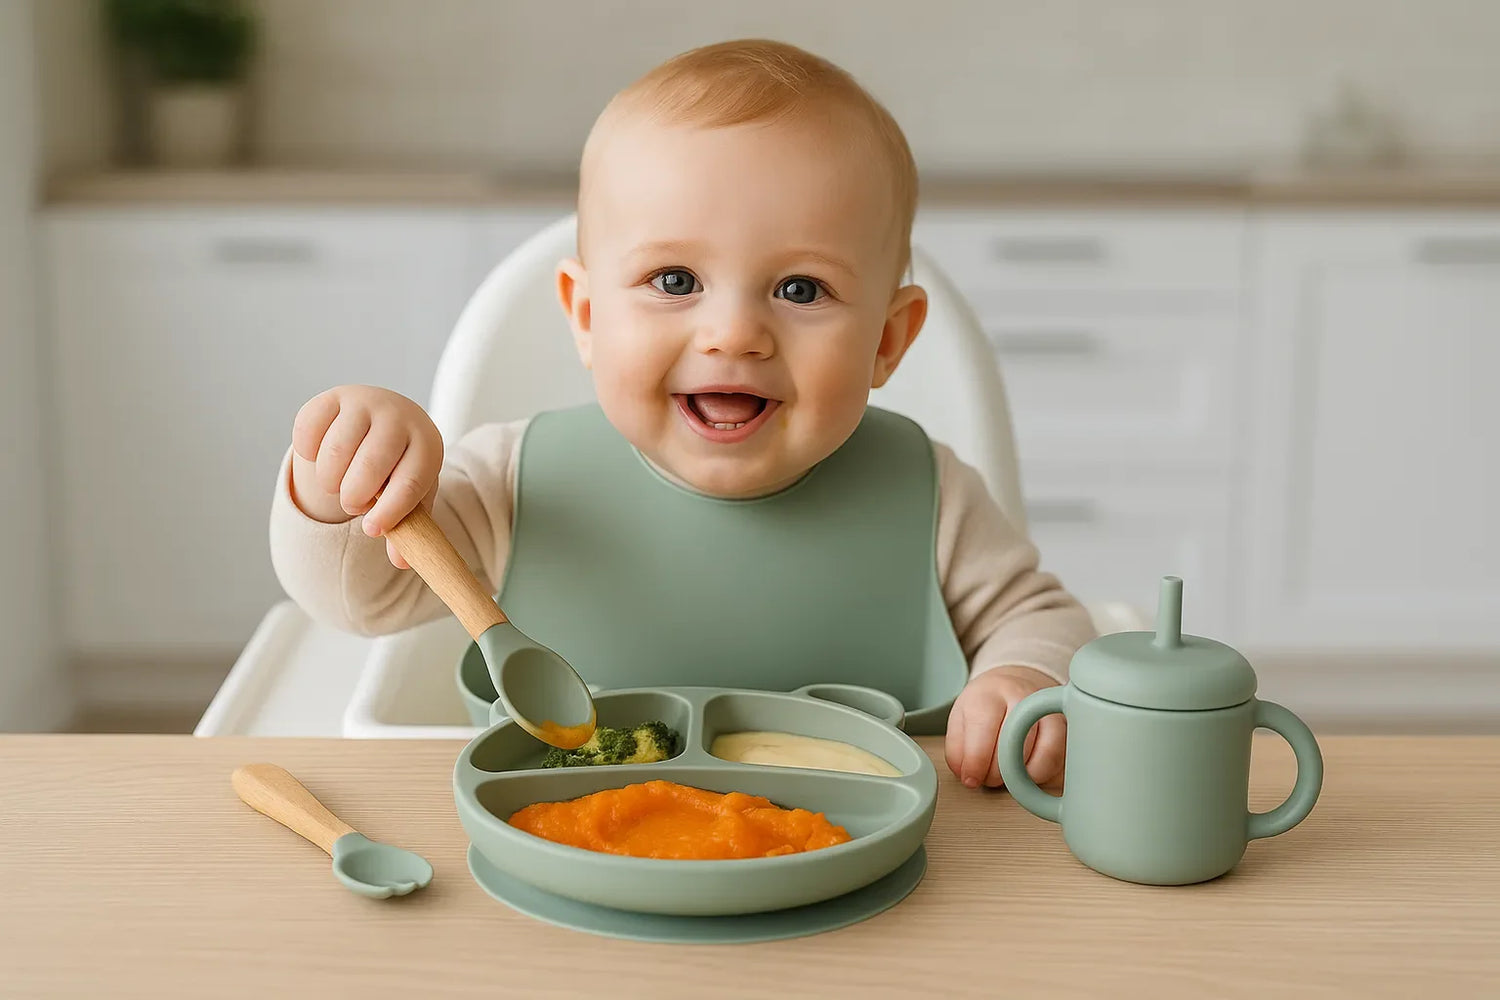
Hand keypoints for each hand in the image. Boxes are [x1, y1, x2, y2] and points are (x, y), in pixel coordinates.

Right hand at [289, 385, 442, 567]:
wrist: (385, 419)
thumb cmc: (400, 466)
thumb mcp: (411, 495)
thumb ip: (408, 528)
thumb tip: (401, 561)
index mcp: (426, 444)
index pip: (410, 482)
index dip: (390, 512)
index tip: (372, 531)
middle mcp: (398, 417)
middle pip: (371, 465)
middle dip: (355, 496)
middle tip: (354, 505)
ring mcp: (364, 402)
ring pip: (336, 450)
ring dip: (331, 480)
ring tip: (339, 485)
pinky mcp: (332, 397)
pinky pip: (309, 432)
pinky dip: (310, 455)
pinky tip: (322, 458)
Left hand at [945, 665, 1065, 789]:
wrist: (1015, 685)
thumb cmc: (986, 706)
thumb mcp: (961, 720)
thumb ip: (957, 749)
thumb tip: (968, 776)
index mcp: (992, 694)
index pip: (984, 729)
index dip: (976, 762)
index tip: (971, 778)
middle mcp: (1026, 698)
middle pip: (1016, 744)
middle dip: (1001, 773)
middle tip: (990, 779)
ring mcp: (1052, 713)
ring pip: (1048, 754)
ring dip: (1027, 777)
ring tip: (1012, 777)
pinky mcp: (1070, 729)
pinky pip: (1065, 761)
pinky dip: (1048, 775)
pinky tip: (1031, 772)